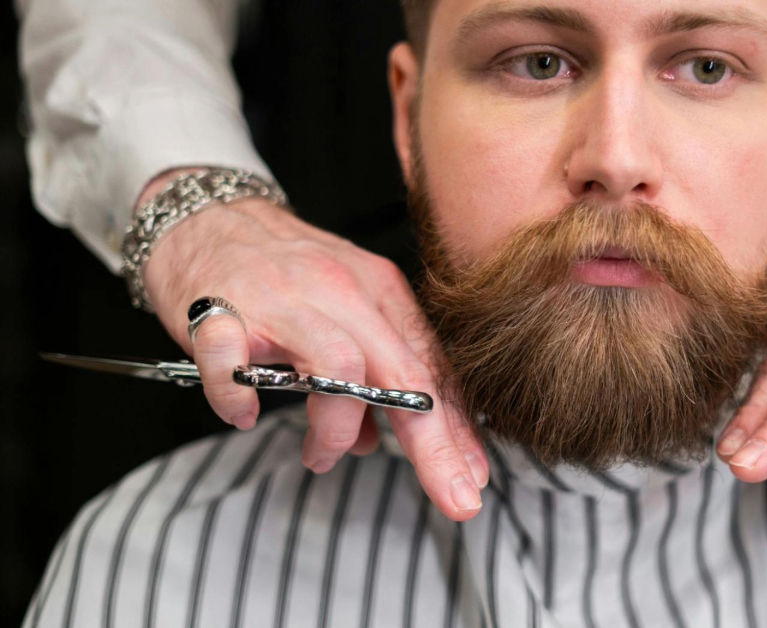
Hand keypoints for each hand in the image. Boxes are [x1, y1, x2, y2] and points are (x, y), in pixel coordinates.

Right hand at [141, 171, 487, 520]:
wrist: (207, 215)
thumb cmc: (282, 271)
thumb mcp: (344, 311)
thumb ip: (369, 374)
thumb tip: (373, 441)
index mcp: (380, 292)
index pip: (431, 369)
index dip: (457, 429)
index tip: (473, 478)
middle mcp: (342, 291)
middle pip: (403, 374)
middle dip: (433, 443)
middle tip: (451, 494)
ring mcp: (284, 299)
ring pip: (338, 368)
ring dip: (336, 428)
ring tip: (320, 456)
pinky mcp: (222, 309)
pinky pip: (234, 362)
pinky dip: (239, 398)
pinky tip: (244, 415)